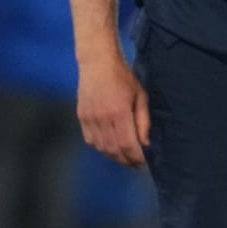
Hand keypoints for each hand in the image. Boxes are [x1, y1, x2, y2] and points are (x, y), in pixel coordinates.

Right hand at [78, 50, 149, 167]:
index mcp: (119, 112)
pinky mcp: (81, 117)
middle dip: (126, 161)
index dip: (136, 157)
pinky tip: (110, 147)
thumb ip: (143, 121)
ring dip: (114, 156)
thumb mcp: (140, 96)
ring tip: (124, 158)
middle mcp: (102, 118)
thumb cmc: (123, 77)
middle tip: (136, 164)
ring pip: (101, 148)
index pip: (128, 144)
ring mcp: (90, 118)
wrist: (97, 63)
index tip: (144, 163)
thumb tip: (145, 144)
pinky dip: (101, 148)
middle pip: (114, 150)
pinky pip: (91, 140)